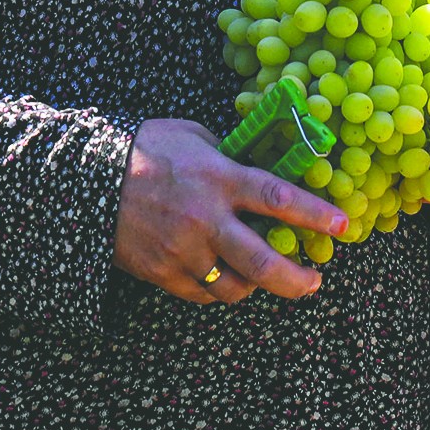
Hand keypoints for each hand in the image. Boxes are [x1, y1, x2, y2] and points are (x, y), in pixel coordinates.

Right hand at [113, 119, 346, 305]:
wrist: (87, 179)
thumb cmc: (145, 148)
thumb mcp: (194, 135)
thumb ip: (229, 156)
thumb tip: (259, 167)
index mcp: (219, 179)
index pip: (278, 199)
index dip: (315, 214)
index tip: (343, 224)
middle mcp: (206, 219)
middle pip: (263, 261)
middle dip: (297, 278)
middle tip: (315, 281)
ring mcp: (184, 251)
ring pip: (235, 287)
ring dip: (257, 287)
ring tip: (267, 280)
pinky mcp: (163, 273)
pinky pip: (203, 294)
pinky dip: (219, 289)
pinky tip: (225, 278)